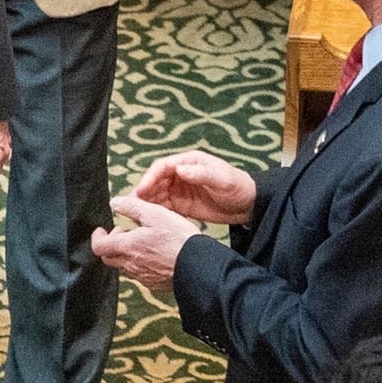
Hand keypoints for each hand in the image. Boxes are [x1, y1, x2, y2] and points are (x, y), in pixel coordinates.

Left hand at [90, 196, 199, 290]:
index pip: (98, 246)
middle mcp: (131, 265)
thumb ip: (131, 206)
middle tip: (123, 233)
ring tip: (139, 242)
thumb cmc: (178, 238)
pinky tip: (152, 255)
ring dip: (124, 254)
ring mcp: (142, 277)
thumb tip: (114, 202)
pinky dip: (138, 264)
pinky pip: (139, 275)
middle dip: (110, 244)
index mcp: (127, 247)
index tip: (102, 230)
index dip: (97, 237)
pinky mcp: (154, 284)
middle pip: (108, 258)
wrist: (199, 265)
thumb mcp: (155, 213)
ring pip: (123, 266)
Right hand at [132, 150, 255, 224]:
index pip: (162, 167)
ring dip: (146, 203)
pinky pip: (164, 207)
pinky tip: (148, 220)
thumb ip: (201, 174)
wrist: (249, 205)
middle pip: (155, 181)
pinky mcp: (182, 204)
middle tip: (132, 204)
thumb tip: (179, 168)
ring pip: (156, 195)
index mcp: (188, 162)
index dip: (149, 178)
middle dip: (143, 192)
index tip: (141, 190)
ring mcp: (180, 189)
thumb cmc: (237, 186)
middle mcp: (180, 173)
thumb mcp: (222, 179)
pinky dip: (155, 212)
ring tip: (135, 214)